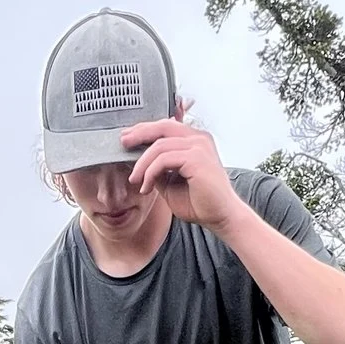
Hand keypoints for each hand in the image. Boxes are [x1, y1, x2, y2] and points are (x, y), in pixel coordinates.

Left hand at [119, 113, 245, 231]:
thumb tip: (137, 162)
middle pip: (162, 126)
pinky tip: (147, 186)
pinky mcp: (197, 158)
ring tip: (136, 180)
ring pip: (159, 146)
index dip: (144, 130)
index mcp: (195, 140)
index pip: (166, 126)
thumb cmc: (200, 202)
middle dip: (139, 134)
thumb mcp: (170, 182)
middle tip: (123, 144)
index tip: (127, 138)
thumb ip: (158, 168)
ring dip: (143, 164)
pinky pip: (164, 159)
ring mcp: (199, 146)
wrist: (221, 217)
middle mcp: (199, 138)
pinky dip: (150, 173)